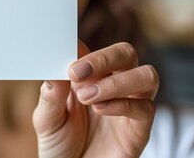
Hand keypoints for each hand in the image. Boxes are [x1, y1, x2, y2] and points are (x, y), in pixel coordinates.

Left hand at [33, 41, 158, 157]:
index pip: (91, 49)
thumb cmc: (59, 145)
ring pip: (146, 75)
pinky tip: (100, 109)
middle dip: (104, 57)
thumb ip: (51, 97)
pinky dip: (123, 105)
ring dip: (117, 81)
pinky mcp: (140, 129)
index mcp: (88, 77)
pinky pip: (146, 108)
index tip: (64, 51)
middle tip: (77, 72)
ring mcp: (129, 105)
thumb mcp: (46, 121)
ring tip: (88, 96)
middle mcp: (112, 85)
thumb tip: (55, 72)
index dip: (81, 47)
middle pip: (126, 53)